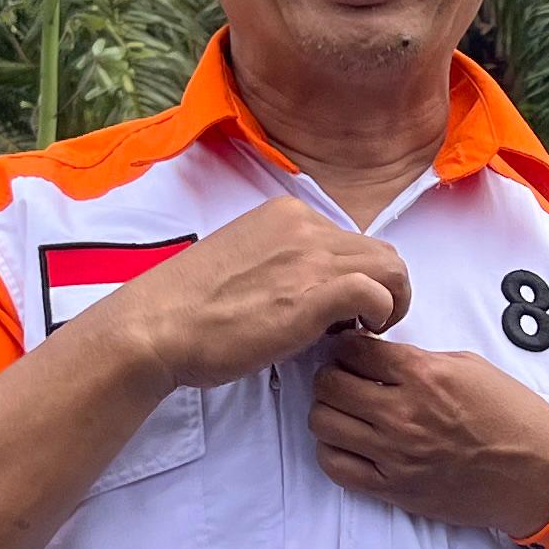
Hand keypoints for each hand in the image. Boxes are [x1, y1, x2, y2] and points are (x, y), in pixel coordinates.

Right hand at [87, 203, 409, 390]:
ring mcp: (311, 256)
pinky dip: (379, 316)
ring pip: (391, 268)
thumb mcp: (245, 264)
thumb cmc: (191, 309)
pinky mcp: (315, 293)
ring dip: (388, 303)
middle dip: (382, 290)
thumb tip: (312, 288)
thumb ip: (282, 263)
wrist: (157, 327)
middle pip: (380, 252)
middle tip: (359, 325)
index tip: (337, 309)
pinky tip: (353, 335)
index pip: (352, 240)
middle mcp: (304, 225)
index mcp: (286, 214)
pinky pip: (378, 293)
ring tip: (360, 332)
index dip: (355, 277)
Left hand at [309, 333, 548, 537]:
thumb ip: (421, 359)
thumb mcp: (472, 367)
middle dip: (333, 375)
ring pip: (323, 423)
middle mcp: (403, 414)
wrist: (539, 475)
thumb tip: (381, 357)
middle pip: (328, 384)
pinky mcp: (394, 489)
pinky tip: (352, 442)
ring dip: (330, 412)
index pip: (353, 350)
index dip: (348, 346)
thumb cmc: (515, 418)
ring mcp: (395, 455)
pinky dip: (334, 450)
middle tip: (348, 379)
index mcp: (425, 375)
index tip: (354, 351)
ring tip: (349, 411)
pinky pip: (336, 467)